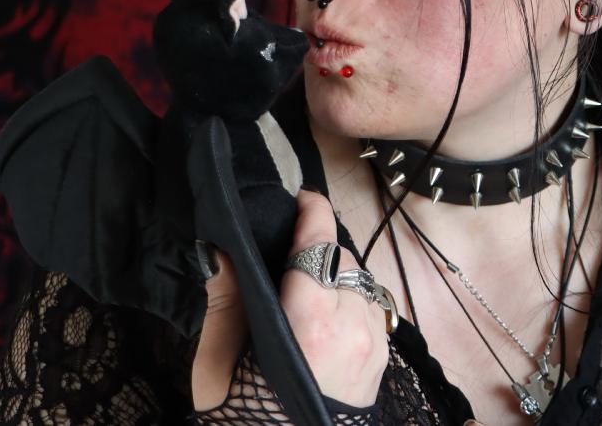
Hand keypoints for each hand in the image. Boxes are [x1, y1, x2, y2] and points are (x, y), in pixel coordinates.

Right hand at [191, 189, 389, 410]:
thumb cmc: (245, 416)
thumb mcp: (218, 365)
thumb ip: (226, 301)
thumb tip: (221, 247)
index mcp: (310, 326)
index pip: (319, 245)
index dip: (312, 212)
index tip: (302, 197)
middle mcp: (351, 329)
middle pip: (342, 258)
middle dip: (318, 247)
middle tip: (289, 252)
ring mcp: (373, 346)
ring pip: (362, 281)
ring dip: (337, 274)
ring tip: (305, 287)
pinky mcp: (382, 361)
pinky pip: (372, 307)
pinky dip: (351, 299)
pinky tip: (326, 314)